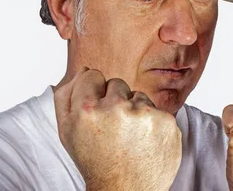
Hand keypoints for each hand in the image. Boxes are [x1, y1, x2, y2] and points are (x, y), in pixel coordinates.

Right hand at [54, 67, 181, 190]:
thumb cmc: (94, 162)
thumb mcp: (67, 132)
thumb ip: (66, 97)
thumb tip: (81, 70)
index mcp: (86, 108)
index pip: (92, 75)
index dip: (94, 93)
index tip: (97, 109)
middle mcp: (115, 108)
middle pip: (116, 83)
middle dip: (115, 101)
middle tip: (112, 127)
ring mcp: (143, 114)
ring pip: (138, 96)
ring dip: (135, 111)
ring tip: (129, 136)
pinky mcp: (166, 122)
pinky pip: (157, 110)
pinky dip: (153, 123)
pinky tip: (144, 141)